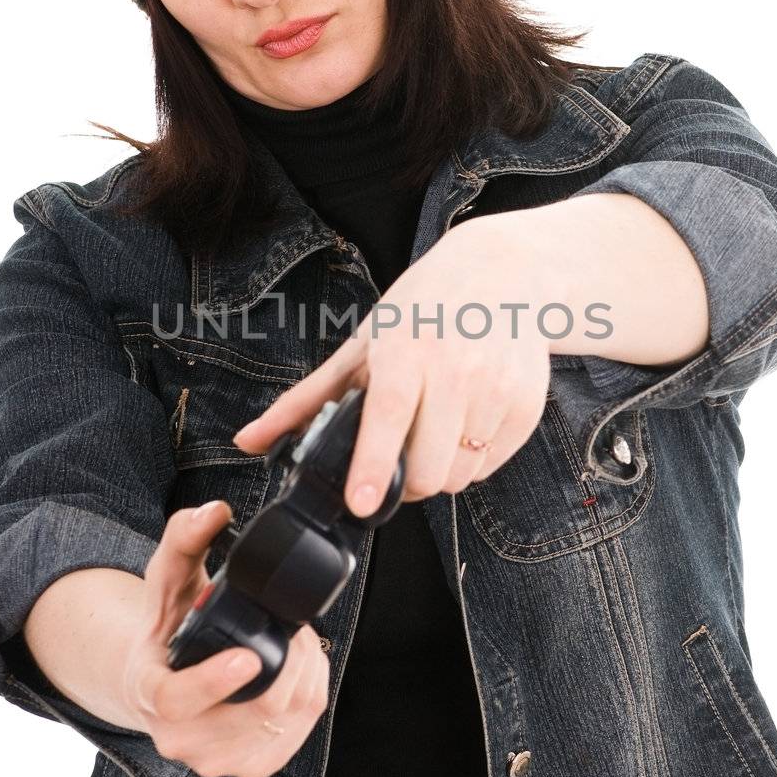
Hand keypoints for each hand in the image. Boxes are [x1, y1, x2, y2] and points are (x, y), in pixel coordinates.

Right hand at [123, 502, 329, 776]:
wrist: (163, 681)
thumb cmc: (166, 626)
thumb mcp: (167, 578)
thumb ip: (184, 538)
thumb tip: (213, 511)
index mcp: (151, 695)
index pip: (178, 701)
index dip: (214, 682)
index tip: (248, 657)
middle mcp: (182, 740)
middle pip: (255, 711)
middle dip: (291, 659)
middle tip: (296, 626)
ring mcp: (218, 761)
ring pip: (286, 720)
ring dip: (307, 674)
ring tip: (296, 642)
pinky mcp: (252, 768)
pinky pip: (301, 731)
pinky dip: (310, 693)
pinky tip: (298, 670)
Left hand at [232, 216, 551, 517]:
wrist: (503, 274)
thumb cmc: (422, 310)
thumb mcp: (362, 346)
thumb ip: (304, 400)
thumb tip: (248, 441)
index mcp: (405, 351)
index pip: (389, 416)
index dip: (374, 464)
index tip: (363, 502)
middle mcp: (456, 368)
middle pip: (429, 469)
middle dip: (405, 481)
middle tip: (397, 458)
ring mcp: (498, 387)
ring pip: (461, 475)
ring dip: (440, 471)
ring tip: (433, 430)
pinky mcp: (528, 403)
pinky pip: (490, 465)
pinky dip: (472, 459)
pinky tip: (465, 421)